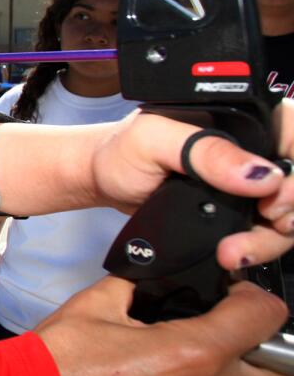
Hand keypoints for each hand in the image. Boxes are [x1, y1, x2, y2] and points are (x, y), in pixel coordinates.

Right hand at [36, 277, 293, 375]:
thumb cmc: (60, 359)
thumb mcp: (102, 299)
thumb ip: (142, 283)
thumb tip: (156, 272)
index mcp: (195, 351)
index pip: (266, 315)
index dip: (253, 294)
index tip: (234, 292)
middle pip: (288, 371)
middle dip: (272, 342)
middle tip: (242, 327)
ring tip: (251, 369)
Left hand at [88, 98, 293, 267]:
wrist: (102, 181)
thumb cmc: (119, 150)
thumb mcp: (154, 140)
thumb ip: (204, 151)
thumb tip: (260, 174)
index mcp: (242, 121)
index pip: (293, 137)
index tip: (274, 198)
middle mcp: (251, 151)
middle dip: (288, 213)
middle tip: (264, 225)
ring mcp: (245, 184)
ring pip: (284, 215)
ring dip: (269, 239)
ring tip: (234, 252)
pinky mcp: (236, 211)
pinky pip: (263, 232)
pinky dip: (254, 248)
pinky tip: (232, 254)